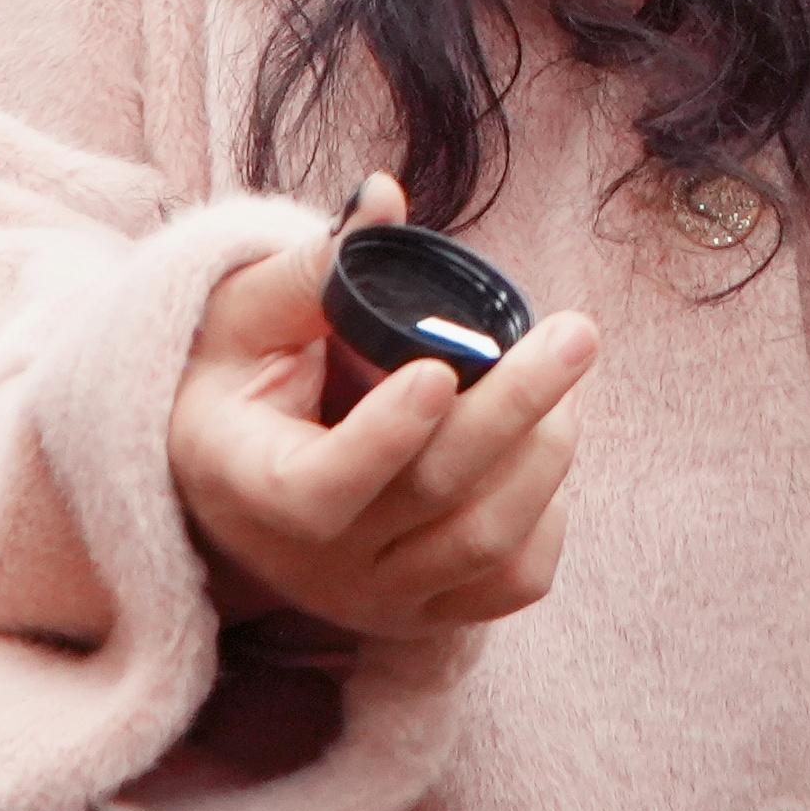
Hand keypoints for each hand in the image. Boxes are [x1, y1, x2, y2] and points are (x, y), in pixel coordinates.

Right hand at [165, 176, 600, 640]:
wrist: (233, 477)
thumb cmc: (239, 379)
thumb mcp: (247, 316)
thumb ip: (316, 265)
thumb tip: (385, 196)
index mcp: (245, 484)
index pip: (318, 489)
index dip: (384, 438)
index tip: (439, 370)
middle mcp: (308, 561)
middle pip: (431, 498)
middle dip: (515, 406)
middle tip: (576, 331)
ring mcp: (371, 597)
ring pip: (485, 541)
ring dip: (546, 450)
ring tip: (564, 370)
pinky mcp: (426, 615)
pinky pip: (513, 581)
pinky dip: (550, 515)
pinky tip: (542, 445)